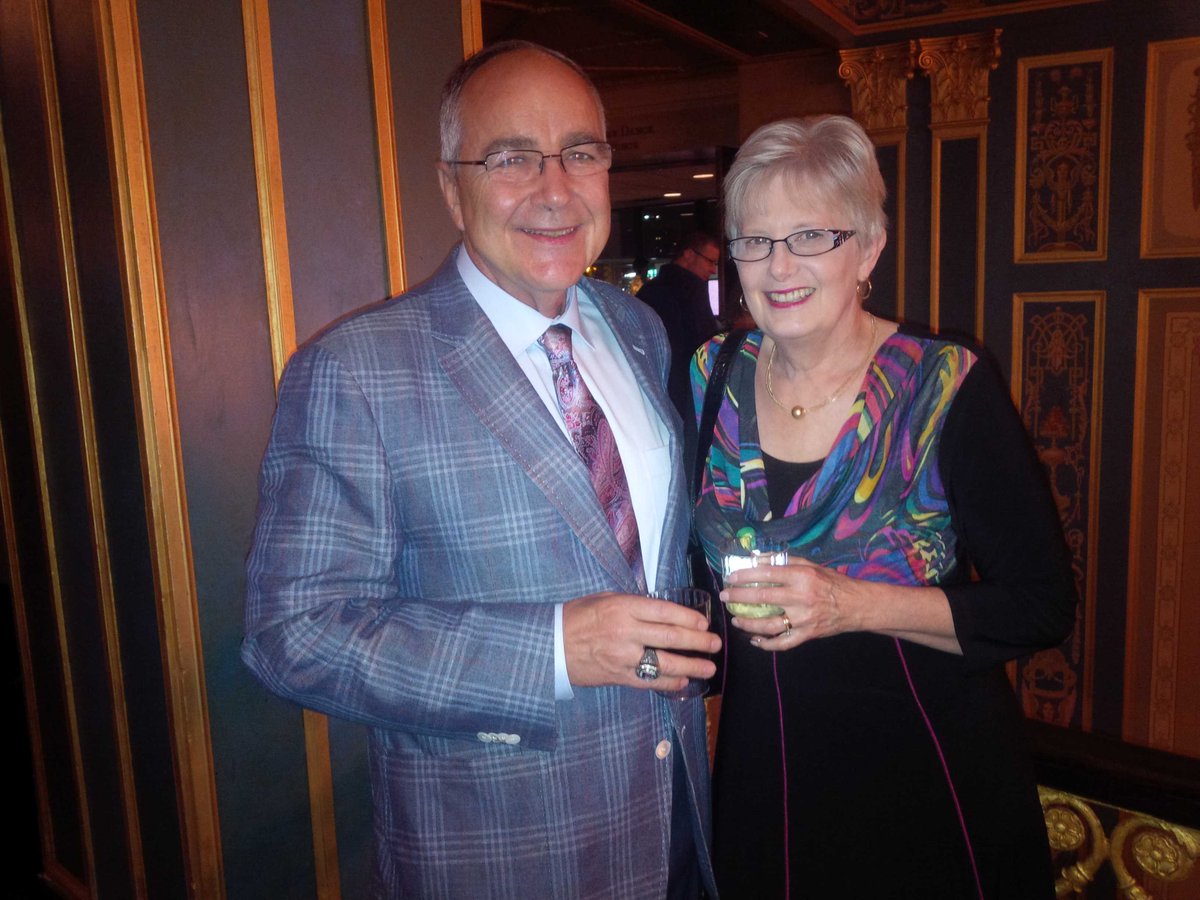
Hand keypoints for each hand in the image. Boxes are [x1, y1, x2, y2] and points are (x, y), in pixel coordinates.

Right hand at [563, 592, 720, 691]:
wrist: (551, 645)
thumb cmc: (577, 617)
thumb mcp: (604, 599)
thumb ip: (633, 604)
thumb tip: (661, 611)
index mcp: (623, 607)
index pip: (665, 612)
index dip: (689, 617)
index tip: (704, 622)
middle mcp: (626, 632)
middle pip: (671, 637)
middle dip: (698, 641)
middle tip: (716, 644)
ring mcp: (624, 657)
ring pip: (665, 663)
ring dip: (691, 665)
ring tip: (709, 668)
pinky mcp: (619, 676)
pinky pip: (650, 681)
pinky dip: (669, 682)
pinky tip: (683, 681)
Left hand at [721, 558, 859, 651]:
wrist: (856, 605)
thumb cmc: (832, 582)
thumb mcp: (811, 565)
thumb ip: (784, 561)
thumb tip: (757, 558)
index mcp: (801, 576)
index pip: (767, 574)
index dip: (746, 575)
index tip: (731, 577)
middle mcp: (801, 597)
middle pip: (763, 598)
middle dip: (739, 597)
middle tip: (725, 596)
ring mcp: (803, 618)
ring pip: (769, 624)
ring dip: (748, 623)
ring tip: (736, 619)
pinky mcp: (807, 635)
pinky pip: (783, 643)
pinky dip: (767, 644)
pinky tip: (754, 640)